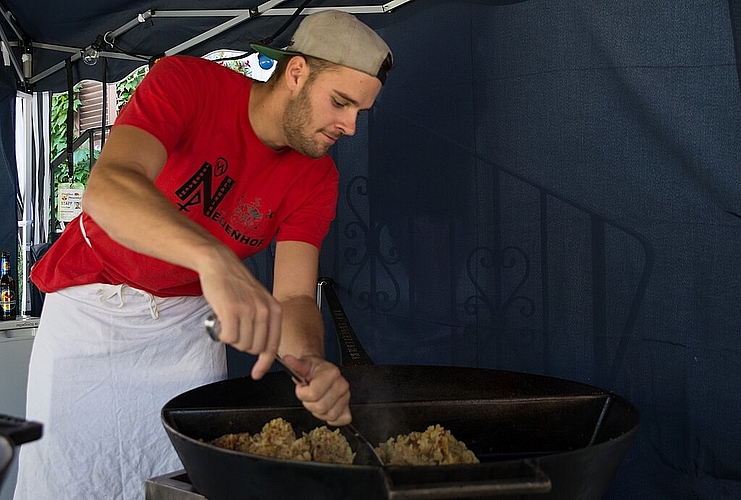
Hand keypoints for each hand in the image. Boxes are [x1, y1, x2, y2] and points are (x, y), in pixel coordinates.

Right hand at [198, 249, 282, 379]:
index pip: (272, 346)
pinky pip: (228, 338)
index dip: (264, 363)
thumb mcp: (259, 301)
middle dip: (242, 344)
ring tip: (228, 321)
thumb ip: (263, 323)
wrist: (220, 264)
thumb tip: (261, 349)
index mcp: (275, 310)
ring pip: (241, 345)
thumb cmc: (236, 284)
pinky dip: (222, 335)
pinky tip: (220, 322)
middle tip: (234, 329)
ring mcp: (249, 311)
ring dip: (231, 338)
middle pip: (255, 349)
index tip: (257, 373)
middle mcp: (265, 311)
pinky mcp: (232, 310)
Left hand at [281, 354, 351, 425]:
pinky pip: (340, 420)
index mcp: (332, 373)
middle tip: (308, 395)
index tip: (301, 387)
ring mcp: (346, 397)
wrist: (319, 371)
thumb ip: (295, 364)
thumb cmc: (311, 370)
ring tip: (316, 401)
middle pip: (321, 407)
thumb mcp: (301, 365)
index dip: (302, 393)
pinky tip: (325, 409)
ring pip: (329, 415)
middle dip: (309, 404)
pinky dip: (330, 418)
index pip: (313, 394)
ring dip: (318, 412)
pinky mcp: (347, 407)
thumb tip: (288, 359)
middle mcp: (342, 385)